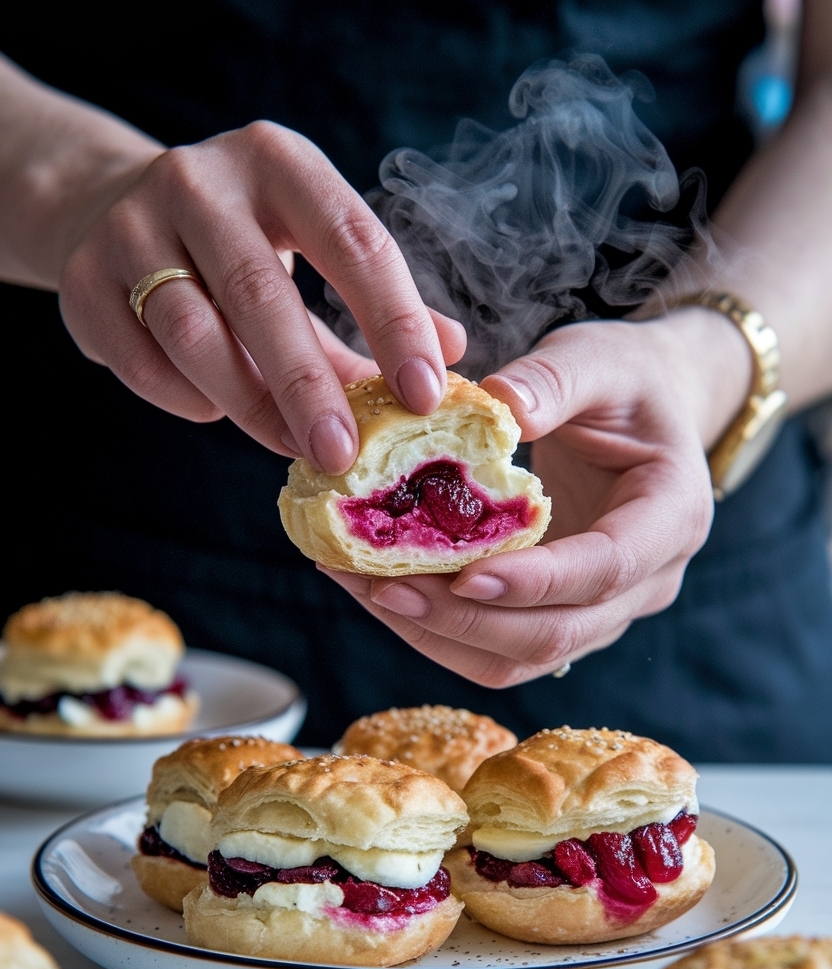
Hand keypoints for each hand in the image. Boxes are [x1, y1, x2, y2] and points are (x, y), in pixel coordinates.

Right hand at [59, 122, 464, 470]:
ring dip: (248, 404)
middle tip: (345, 455)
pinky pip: (141, 363)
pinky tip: (217, 409)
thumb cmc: (241, 247)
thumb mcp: (312, 251)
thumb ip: (376, 307)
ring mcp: (130, 226)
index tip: (426, 394)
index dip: (393, 321)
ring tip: (292, 445)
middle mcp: (199, 181)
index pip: (353, 240)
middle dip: (310, 386)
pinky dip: (187, 400)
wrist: (111, 211)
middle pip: (262, 294)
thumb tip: (454, 354)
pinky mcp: (81, 279)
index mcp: (278, 162)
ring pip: (193, 335)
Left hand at [320, 308, 750, 685]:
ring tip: (368, 589)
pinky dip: (438, 632)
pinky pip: (497, 650)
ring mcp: (604, 613)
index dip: (536, 581)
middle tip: (384, 585)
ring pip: (519, 658)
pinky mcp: (560, 618)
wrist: (648, 413)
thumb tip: (498, 406)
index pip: (606, 568)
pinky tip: (384, 592)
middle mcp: (646, 583)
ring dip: (439, 635)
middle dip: (464, 619)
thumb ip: (555, 379)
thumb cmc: (627, 380)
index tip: (465, 575)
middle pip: (556, 634)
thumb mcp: (600, 357)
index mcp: (672, 516)